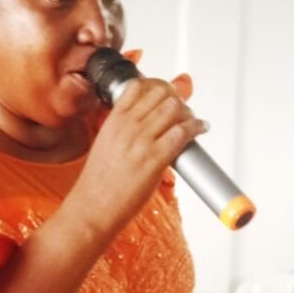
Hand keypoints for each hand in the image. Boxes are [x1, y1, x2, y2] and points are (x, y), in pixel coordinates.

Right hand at [71, 74, 205, 239]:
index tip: (167, 93)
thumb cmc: (99, 182)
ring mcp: (141, 141)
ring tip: (191, 120)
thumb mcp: (106, 144)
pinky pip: (182, 132)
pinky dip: (196, 127)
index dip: (158, 86)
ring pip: (174, 109)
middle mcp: (127, 126)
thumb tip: (145, 121)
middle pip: (161, 94)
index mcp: (113, 120)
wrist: (93, 207)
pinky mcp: (155, 159)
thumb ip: (124, 128)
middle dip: (176, 98)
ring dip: (188, 112)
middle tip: (182, 109)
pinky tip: (200, 128)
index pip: (138, 86)